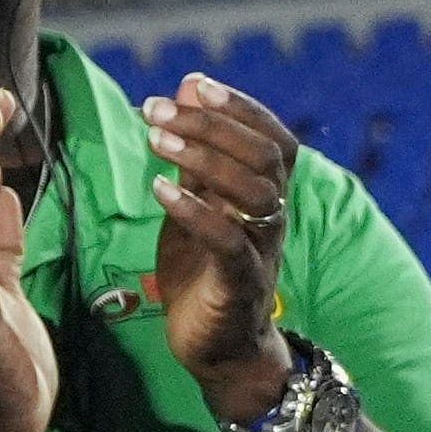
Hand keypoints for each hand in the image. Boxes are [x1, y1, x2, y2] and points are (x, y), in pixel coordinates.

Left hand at [145, 72, 296, 417]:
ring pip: (254, 194)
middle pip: (265, 158)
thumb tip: (189, 86)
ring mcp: (260, 251)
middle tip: (157, 110)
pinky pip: (229, 242)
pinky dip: (196, 211)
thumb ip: (195, 151)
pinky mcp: (241, 285)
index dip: (243, 108)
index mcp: (266, 195)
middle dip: (212, 126)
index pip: (275, 139)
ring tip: (155, 140)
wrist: (217, 347)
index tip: (196, 84)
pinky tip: (159, 190)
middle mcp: (273, 218)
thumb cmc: (203, 267)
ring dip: (204, 159)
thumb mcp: (195, 200)